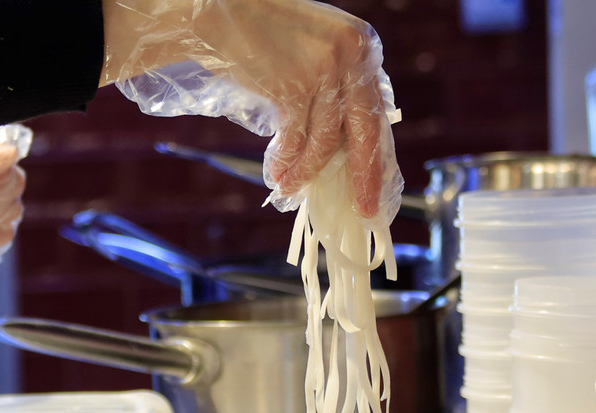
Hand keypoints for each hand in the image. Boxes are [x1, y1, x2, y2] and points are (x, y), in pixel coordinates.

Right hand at [102, 0, 399, 221]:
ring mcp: (326, 69)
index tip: (374, 185)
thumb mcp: (311, 51)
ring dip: (306, 172)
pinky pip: (297, 139)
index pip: (377, 110)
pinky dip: (287, 162)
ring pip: (327, 142)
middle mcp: (355, 55)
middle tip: (364, 210)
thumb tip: (340, 144)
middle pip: (366, 130)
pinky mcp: (294, 85)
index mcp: (364, 45)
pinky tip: (276, 175)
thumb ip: (332, 86)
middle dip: (365, 176)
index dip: (375, 153)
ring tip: (289, 189)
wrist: (218, 10)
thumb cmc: (260, 33)